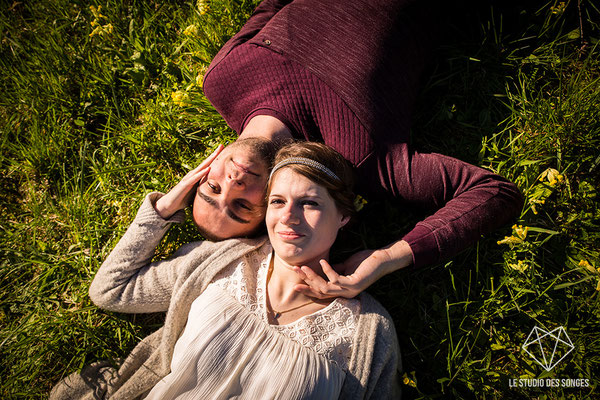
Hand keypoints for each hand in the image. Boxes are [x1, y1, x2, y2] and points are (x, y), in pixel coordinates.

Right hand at [154, 145, 222, 218]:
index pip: (208, 165)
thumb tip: (218, 191)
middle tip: (222, 145)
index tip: (224, 150)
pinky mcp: (185, 184)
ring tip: (217, 153)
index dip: (215, 158)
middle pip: (205, 163)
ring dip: (209, 160)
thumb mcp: (198, 192)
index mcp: (197, 176)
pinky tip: (209, 168)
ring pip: (201, 167)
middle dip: (214, 154)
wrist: (170, 204)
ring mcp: (189, 178)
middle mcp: (193, 174)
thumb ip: (205, 188)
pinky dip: (202, 173)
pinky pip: (195, 178)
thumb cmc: (184, 198)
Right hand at [293, 241, 412, 298]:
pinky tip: (323, 262)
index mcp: (342, 290)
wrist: (381, 259)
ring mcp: (350, 290)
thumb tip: (321, 268)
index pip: (321, 292)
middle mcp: (345, 293)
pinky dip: (327, 271)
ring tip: (304, 267)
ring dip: (313, 277)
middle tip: (295, 272)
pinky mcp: (354, 284)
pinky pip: (336, 279)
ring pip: (325, 288)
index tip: (296, 282)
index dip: (308, 288)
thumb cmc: (364, 262)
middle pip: (320, 291)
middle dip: (306, 282)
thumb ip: (334, 270)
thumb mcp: (345, 266)